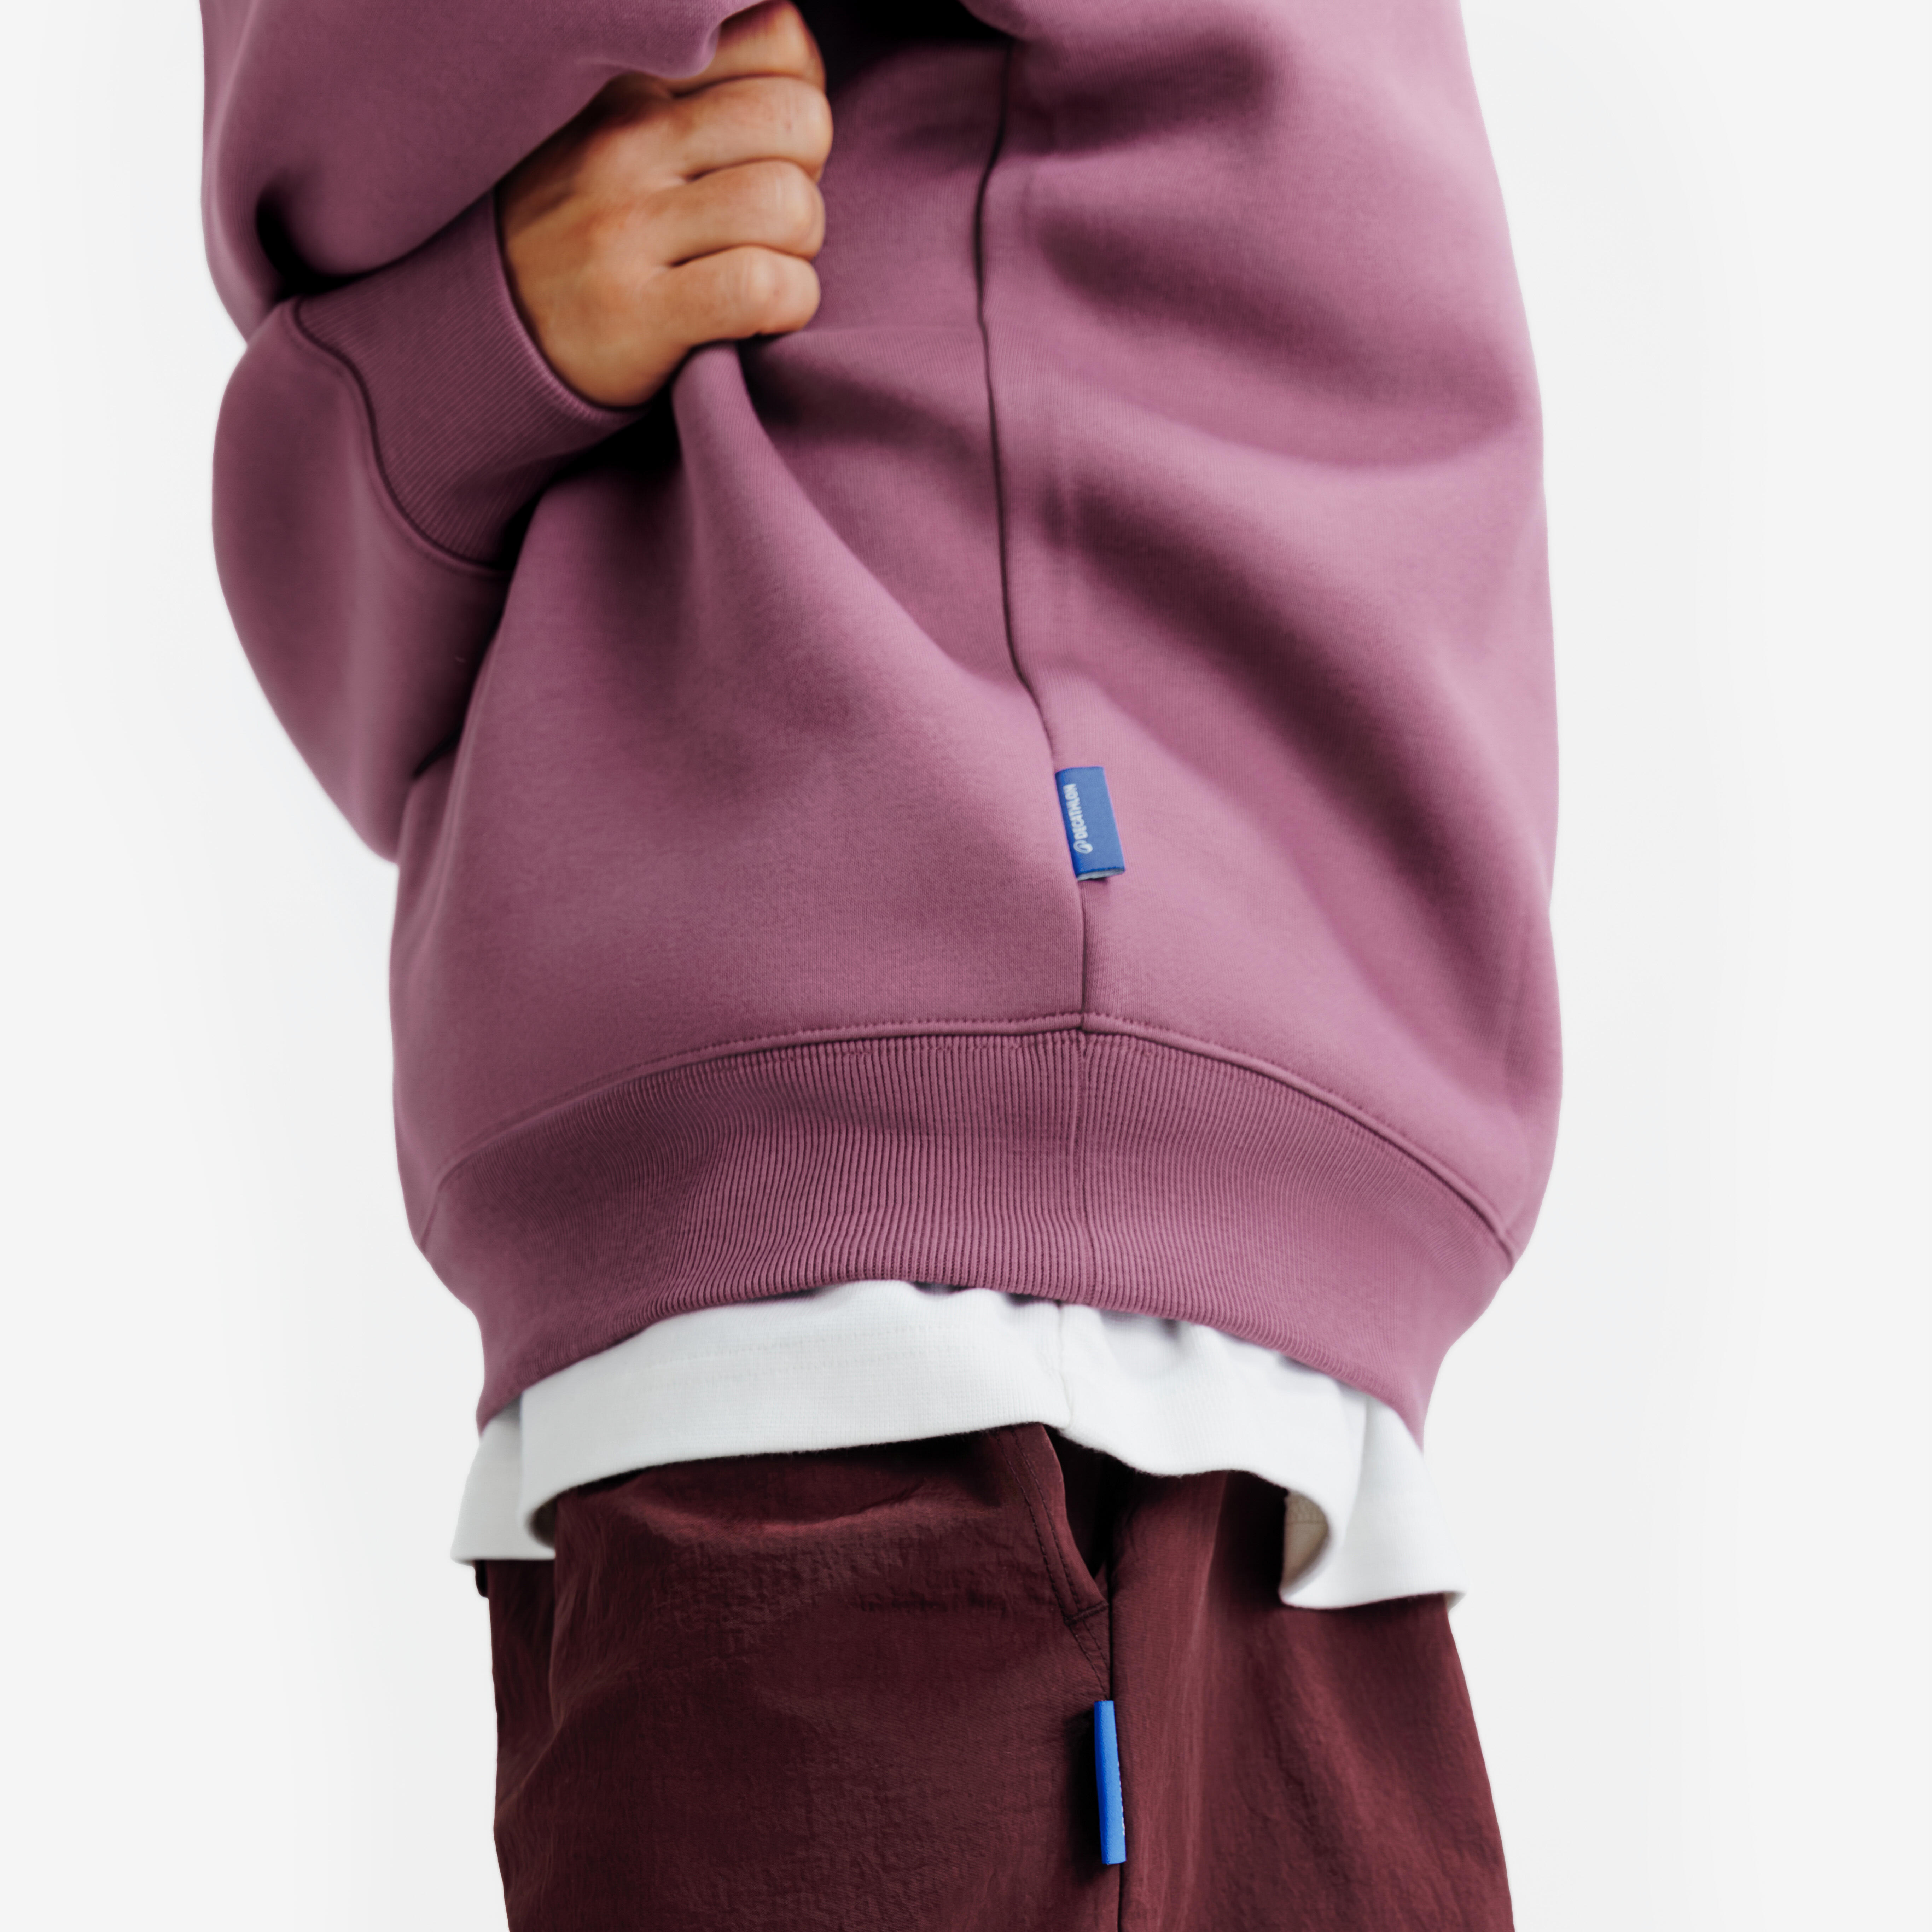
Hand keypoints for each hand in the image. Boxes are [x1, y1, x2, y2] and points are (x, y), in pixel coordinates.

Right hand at [497, 1, 831, 407]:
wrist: (491, 331)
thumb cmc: (587, 234)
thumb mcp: (626, 138)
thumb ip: (702, 101)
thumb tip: (801, 90)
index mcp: (635, 86)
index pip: (779, 41)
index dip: (802, 103)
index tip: (772, 153)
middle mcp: (630, 142)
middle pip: (800, 123)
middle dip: (810, 179)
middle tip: (771, 225)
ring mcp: (630, 228)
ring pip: (790, 205)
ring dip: (801, 251)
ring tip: (762, 270)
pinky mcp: (642, 314)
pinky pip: (763, 288)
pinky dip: (789, 305)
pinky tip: (764, 315)